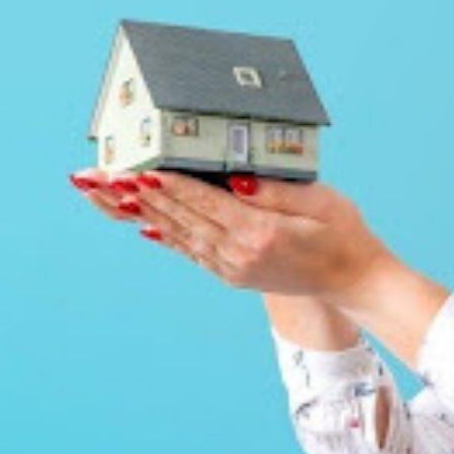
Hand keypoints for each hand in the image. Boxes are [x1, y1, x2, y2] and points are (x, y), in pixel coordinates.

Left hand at [68, 167, 394, 302]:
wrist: (354, 283)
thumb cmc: (344, 234)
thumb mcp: (321, 202)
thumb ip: (275, 191)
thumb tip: (233, 179)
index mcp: (261, 234)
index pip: (205, 202)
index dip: (169, 185)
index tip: (137, 170)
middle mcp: (239, 255)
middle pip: (180, 219)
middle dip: (136, 196)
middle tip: (99, 177)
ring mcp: (232, 269)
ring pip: (178, 235)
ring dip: (141, 212)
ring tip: (107, 193)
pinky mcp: (232, 274)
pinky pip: (191, 250)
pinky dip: (164, 234)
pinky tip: (142, 222)